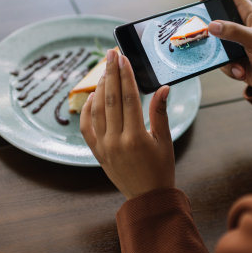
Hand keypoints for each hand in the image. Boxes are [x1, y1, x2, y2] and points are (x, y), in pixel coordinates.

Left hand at [80, 49, 174, 199]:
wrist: (146, 198)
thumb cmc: (161, 169)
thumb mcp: (165, 141)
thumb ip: (160, 112)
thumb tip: (163, 88)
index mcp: (136, 138)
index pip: (129, 98)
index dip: (126, 76)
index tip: (123, 58)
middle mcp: (116, 141)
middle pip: (111, 99)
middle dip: (110, 74)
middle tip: (111, 54)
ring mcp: (103, 147)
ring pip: (96, 110)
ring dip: (100, 88)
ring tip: (105, 71)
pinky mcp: (97, 152)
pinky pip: (86, 127)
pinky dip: (87, 109)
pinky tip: (93, 96)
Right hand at [199, 0, 251, 90]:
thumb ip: (234, 32)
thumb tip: (211, 25)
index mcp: (248, 14)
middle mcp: (239, 26)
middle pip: (215, 18)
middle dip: (209, 29)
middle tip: (203, 35)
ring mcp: (233, 42)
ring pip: (215, 43)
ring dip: (222, 55)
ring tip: (237, 63)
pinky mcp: (230, 57)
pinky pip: (220, 60)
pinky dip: (230, 67)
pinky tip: (242, 71)